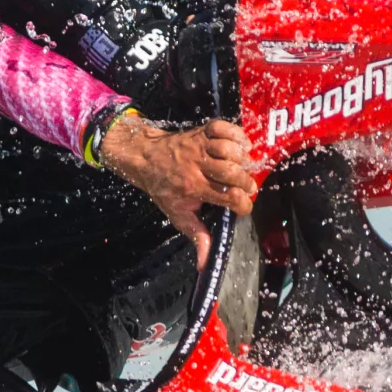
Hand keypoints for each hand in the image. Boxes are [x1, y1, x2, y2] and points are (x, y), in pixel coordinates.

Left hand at [99, 114, 256, 263]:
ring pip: (231, 150)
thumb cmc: (164, 188)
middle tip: (245, 187)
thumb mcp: (178, 215)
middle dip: (247, 183)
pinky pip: (225, 127)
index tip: (243, 207)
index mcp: (194, 189)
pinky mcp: (202, 130)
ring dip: (243, 159)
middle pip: (233, 173)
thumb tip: (206, 263)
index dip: (244, 205)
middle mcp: (197, 167)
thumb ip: (197, 236)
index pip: (230, 198)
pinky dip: (237, 134)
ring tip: (241, 167)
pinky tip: (239, 146)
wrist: (145, 158)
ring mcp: (200, 146)